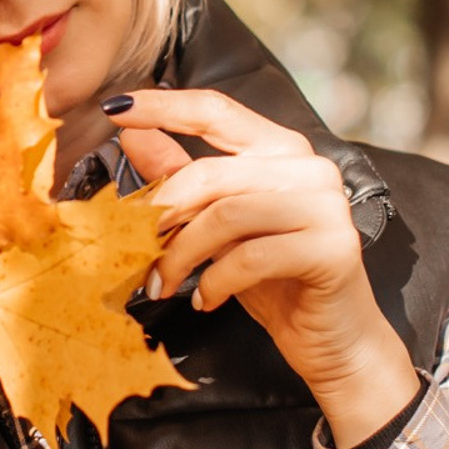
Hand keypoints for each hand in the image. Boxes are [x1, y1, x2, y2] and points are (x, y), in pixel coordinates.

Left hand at [108, 90, 418, 448]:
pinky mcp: (333, 248)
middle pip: (211, 173)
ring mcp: (327, 205)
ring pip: (226, 215)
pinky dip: (215, 282)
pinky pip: (251, 256)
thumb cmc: (275, 281)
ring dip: (180, 254)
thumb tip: (132, 135)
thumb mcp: (218, 228)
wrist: (335, 342)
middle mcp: (309, 167)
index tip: (114, 108)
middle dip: (161, 213)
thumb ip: (182, 179)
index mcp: (281, 149)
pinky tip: (204, 301)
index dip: (164, 106)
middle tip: (130, 246)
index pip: (217, 110)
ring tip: (161, 284)